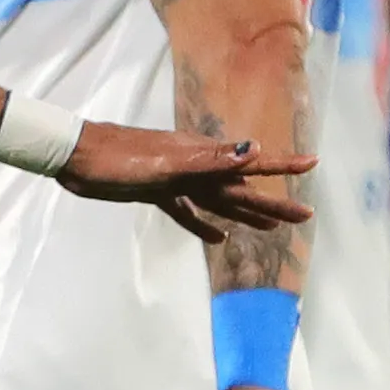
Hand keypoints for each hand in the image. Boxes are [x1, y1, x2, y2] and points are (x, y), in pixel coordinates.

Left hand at [55, 123, 314, 243]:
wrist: (75, 157)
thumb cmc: (117, 158)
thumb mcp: (164, 162)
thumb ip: (208, 159)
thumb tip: (253, 150)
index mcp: (202, 158)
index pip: (251, 162)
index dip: (282, 164)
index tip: (313, 163)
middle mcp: (194, 168)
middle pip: (241, 188)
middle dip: (274, 201)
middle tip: (306, 215)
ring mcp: (174, 180)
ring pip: (218, 201)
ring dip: (244, 213)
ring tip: (271, 227)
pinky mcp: (154, 192)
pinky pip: (185, 211)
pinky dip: (201, 224)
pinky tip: (216, 239)